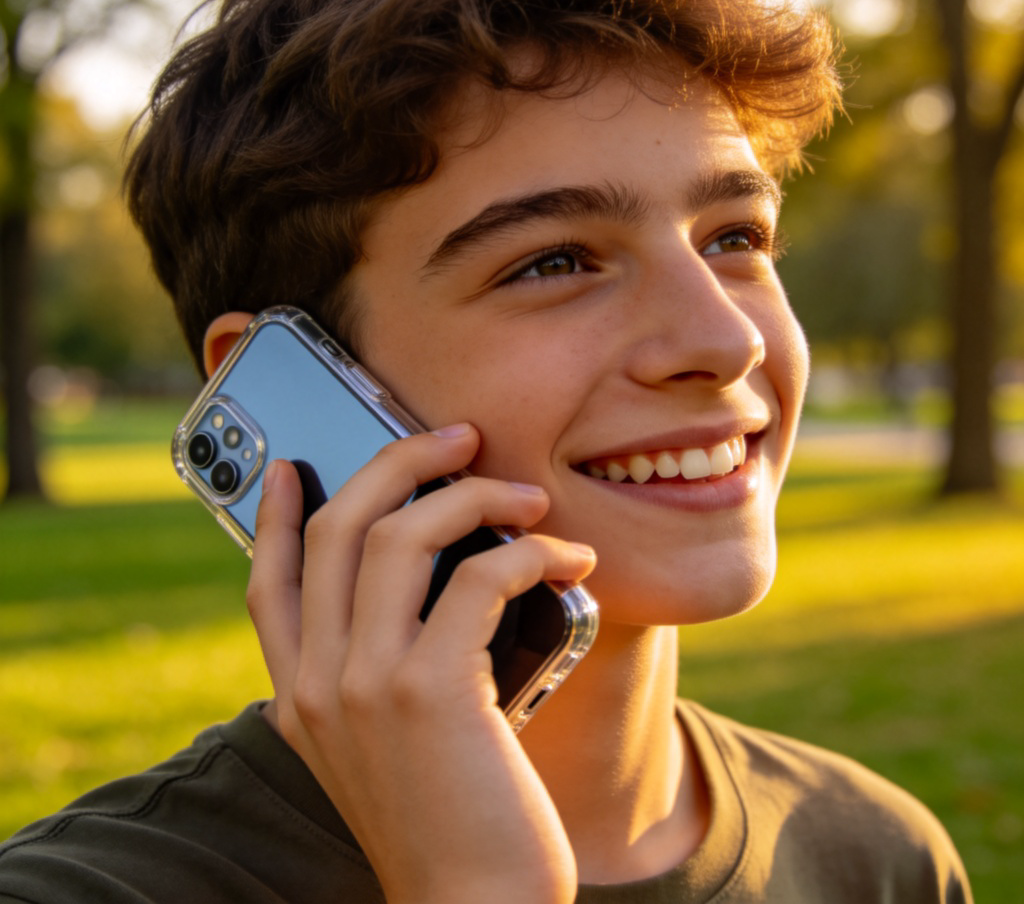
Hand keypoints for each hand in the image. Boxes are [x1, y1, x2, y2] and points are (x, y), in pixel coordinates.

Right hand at [247, 423, 595, 903]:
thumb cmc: (448, 819)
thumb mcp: (388, 742)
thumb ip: (382, 667)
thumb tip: (440, 578)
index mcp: (299, 695)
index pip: (266, 582)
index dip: (270, 513)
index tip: (289, 464)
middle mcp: (317, 682)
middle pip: (337, 527)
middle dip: (398, 461)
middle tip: (457, 437)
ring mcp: (366, 684)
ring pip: (402, 534)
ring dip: (473, 494)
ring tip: (527, 495)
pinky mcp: (430, 692)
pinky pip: (481, 578)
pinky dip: (531, 551)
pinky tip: (569, 559)